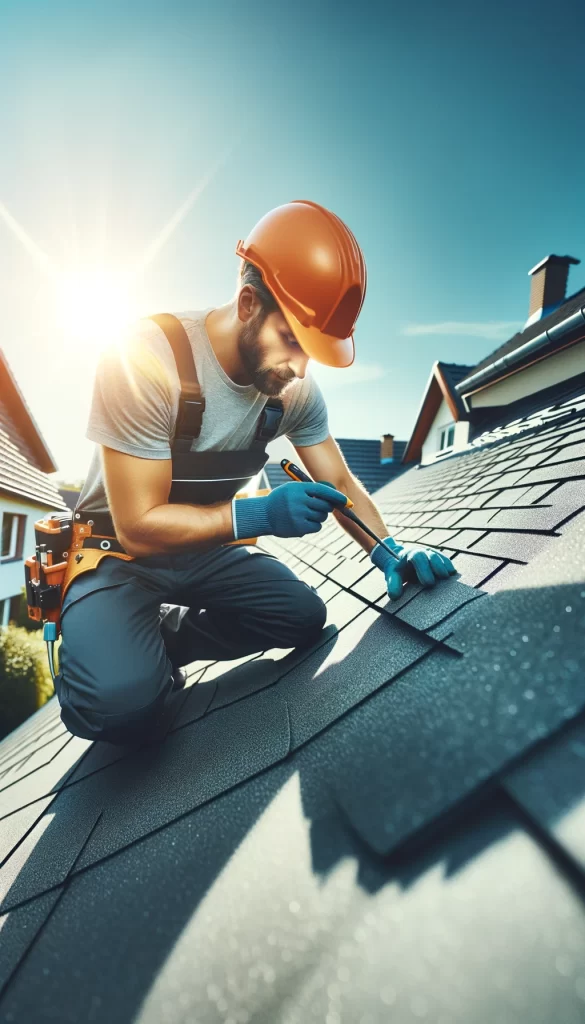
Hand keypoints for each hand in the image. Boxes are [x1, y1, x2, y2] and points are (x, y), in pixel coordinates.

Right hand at [233, 481, 347, 539]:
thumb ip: (312, 489)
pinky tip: (303, 522)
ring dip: (318, 516)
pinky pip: (316, 527)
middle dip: (326, 507)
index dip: (337, 496)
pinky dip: (314, 525)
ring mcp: (298, 515)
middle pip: (325, 506)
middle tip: (320, 507)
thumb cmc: (281, 500)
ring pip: (322, 517)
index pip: (323, 491)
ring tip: (306, 514)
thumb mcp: (293, 488)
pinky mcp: (298, 528)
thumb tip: (334, 492)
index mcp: (299, 489)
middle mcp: (299, 501)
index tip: (346, 501)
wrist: (263, 514)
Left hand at [371, 537, 456, 600]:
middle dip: (437, 567)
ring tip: (449, 577)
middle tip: (441, 579)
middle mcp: (422, 551)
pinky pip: (445, 560)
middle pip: (432, 556)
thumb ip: (393, 584)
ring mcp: (431, 553)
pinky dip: (449, 567)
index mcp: (410, 554)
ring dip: (445, 567)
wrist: (400, 559)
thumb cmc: (397, 569)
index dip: (424, 569)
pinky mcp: (438, 558)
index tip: (428, 583)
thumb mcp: (392, 575)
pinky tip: (453, 575)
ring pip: (441, 557)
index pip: (418, 558)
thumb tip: (394, 596)